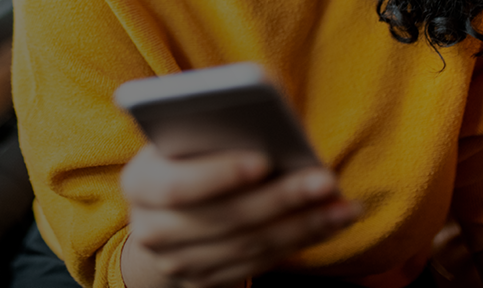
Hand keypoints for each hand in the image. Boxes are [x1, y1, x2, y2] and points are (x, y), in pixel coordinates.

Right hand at [119, 145, 361, 287]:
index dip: (219, 175)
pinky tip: (331, 221)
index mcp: (140, 183)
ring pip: (248, 245)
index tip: (264, 160)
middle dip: (279, 199)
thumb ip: (214, 121)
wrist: (169, 213)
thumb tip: (263, 93)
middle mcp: (151, 228)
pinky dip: (300, 241)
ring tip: (342, 204)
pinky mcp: (205, 281)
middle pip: (223, 219)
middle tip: (325, 179)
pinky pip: (259, 263)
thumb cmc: (190, 156)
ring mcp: (177, 261)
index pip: (177, 185)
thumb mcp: (187, 135)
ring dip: (302, 225)